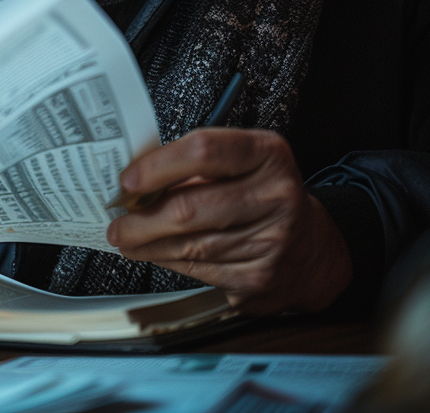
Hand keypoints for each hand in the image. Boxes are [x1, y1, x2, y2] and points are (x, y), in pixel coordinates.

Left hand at [106, 128, 352, 314]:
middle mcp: (275, 196)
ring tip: (126, 238)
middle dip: (141, 218)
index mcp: (267, 154)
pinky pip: (198, 270)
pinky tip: (156, 253)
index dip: (159, 166)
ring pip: (189, 245)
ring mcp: (270, 242)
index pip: (204, 151)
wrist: (313, 249)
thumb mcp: (242, 162)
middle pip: (189, 208)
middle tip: (116, 221)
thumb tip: (136, 178)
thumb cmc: (262, 193)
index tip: (128, 179)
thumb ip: (195, 163)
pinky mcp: (258, 278)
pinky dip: (169, 261)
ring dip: (147, 244)